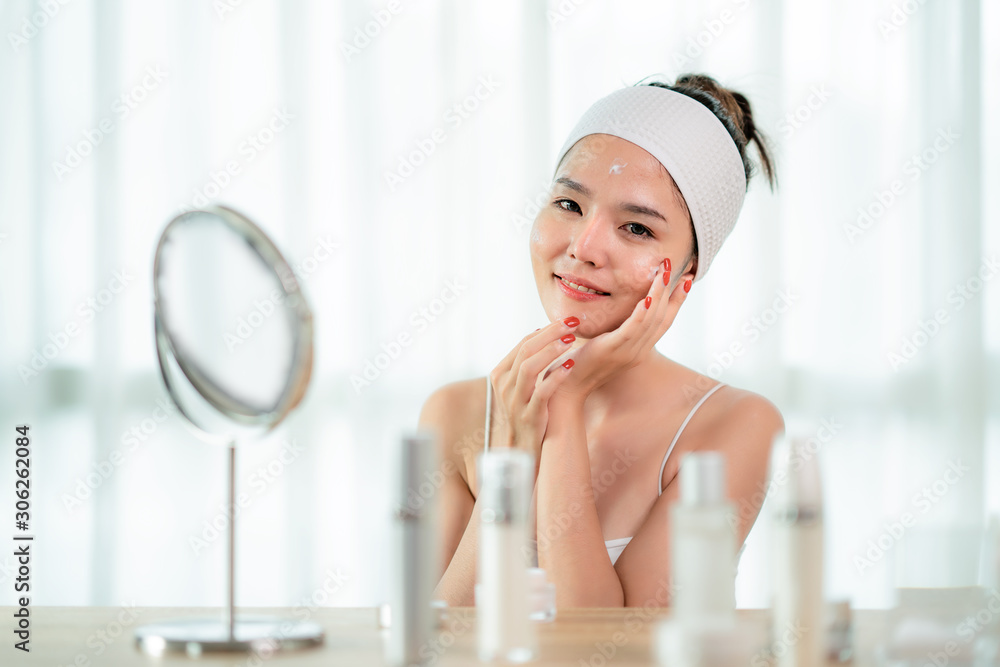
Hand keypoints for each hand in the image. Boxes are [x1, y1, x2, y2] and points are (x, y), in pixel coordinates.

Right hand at [488, 317, 581, 468]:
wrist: (523, 447)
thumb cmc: (527, 410)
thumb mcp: (521, 385)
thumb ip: (528, 361)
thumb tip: (542, 331)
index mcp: (501, 374)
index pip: (522, 344)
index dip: (544, 330)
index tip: (565, 320)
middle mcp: (505, 386)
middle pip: (525, 351)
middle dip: (550, 334)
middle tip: (572, 323)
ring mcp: (515, 401)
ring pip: (529, 368)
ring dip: (551, 351)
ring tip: (571, 340)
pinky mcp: (529, 416)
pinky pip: (541, 392)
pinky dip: (555, 377)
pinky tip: (570, 366)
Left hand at [553, 258, 691, 402]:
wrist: (567, 388)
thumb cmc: (581, 364)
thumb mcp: (604, 345)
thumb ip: (616, 331)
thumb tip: (620, 311)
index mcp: (638, 350)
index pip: (664, 323)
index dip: (677, 302)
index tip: (686, 281)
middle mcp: (638, 352)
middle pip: (662, 320)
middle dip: (673, 294)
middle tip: (681, 270)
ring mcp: (627, 352)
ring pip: (650, 321)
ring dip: (659, 295)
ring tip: (665, 273)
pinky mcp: (612, 350)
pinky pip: (632, 329)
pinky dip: (642, 313)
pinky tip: (648, 297)